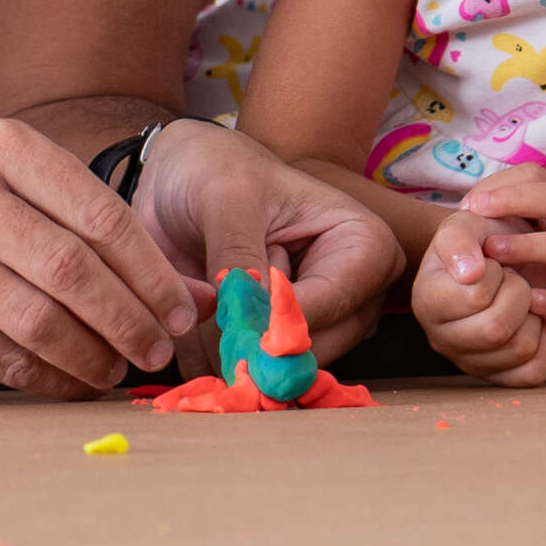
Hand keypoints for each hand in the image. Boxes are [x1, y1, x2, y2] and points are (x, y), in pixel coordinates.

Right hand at [0, 118, 198, 400]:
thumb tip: (205, 296)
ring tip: (117, 369)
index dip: (150, 270)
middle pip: (70, 267)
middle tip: (157, 350)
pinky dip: (49, 377)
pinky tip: (74, 381)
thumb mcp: (33, 196)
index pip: (99, 211)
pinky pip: (3, 357)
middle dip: (126, 318)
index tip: (182, 310)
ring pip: (37, 318)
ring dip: (90, 355)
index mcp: (5, 147)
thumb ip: (111, 237)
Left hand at [135, 118, 402, 373]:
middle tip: (205, 307)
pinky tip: (189, 317)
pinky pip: (244, 375)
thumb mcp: (227, 196)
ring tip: (197, 295)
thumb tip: (247, 318)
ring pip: (275, 370)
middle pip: (311, 350)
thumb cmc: (218, 170)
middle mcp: (352, 297)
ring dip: (223, 346)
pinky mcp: (279, 347)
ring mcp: (319, 327)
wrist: (181, 176)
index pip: (332, 304)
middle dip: (249, 338)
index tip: (231, 322)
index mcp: (364, 246)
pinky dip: (207, 355)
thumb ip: (238, 253)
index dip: (279, 321)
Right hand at [411, 208, 545, 386]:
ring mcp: (468, 363)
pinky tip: (535, 321)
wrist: (499, 257)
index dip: (495, 274)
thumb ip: (459, 239)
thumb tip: (469, 273)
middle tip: (513, 279)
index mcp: (424, 300)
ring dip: (534, 315)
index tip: (492, 262)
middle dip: (518, 295)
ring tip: (521, 298)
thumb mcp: (465, 223)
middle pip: (496, 330)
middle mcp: (440, 338)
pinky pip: (534, 373)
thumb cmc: (481, 240)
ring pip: (520, 350)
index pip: (475, 296)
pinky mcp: (498, 377)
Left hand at [463, 167, 545, 376]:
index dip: (501, 184)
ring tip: (494, 252)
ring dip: (532, 246)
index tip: (469, 205)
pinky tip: (528, 300)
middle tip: (477, 212)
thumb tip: (466, 210)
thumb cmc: (544, 274)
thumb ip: (497, 221)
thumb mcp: (523, 240)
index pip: (536, 176)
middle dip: (518, 200)